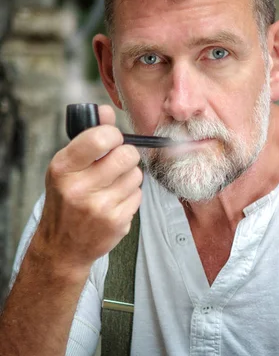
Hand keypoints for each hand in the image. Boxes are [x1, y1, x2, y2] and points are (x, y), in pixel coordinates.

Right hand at [32, 105, 141, 274]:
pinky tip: (115, 202)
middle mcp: (80, 188)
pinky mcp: (117, 222)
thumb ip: (89, 136)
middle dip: (126, 155)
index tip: (111, 140)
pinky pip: (138, 195)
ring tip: (112, 185)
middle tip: (116, 162)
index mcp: (64, 168)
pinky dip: (130, 195)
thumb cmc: (66, 198)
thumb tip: (107, 110)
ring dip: (129, 176)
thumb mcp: (67, 166)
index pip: (100, 138)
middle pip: (127, 155)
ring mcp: (100, 207)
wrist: (63, 245)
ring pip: (136, 175)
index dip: (113, 135)